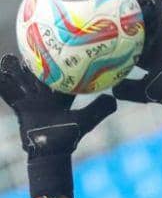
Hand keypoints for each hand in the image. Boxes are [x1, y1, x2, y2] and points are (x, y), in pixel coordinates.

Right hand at [0, 54, 115, 197]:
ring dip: (15, 70)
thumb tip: (115, 99)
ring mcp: (31, 101)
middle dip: (33, 61)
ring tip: (8, 58)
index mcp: (62, 97)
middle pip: (38, 75)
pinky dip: (4, 85)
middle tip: (30, 45)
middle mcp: (46, 97)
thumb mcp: (85, 121)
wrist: (50, 152)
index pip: (61, 76)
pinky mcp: (20, 108)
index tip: (59, 47)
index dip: (60, 62)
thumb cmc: (68, 138)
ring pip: (21, 81)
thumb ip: (98, 110)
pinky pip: (10, 94)